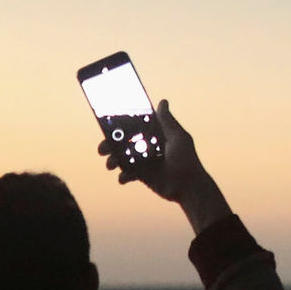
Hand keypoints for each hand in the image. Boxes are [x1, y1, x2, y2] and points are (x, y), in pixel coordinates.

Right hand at [108, 100, 230, 230]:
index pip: (135, 126)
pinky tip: (124, 177)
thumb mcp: (178, 138)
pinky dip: (123, 175)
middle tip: (102, 149)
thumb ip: (168, 122)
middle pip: (124, 142)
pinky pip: (127, 173)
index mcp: (155, 134)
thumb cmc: (187, 160)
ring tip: (111, 164)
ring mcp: (143, 161)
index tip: (107, 122)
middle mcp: (147, 146)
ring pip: (122, 158)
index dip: (121, 125)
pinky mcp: (142, 175)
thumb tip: (162, 101)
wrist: (188, 188)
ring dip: (113, 160)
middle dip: (110, 145)